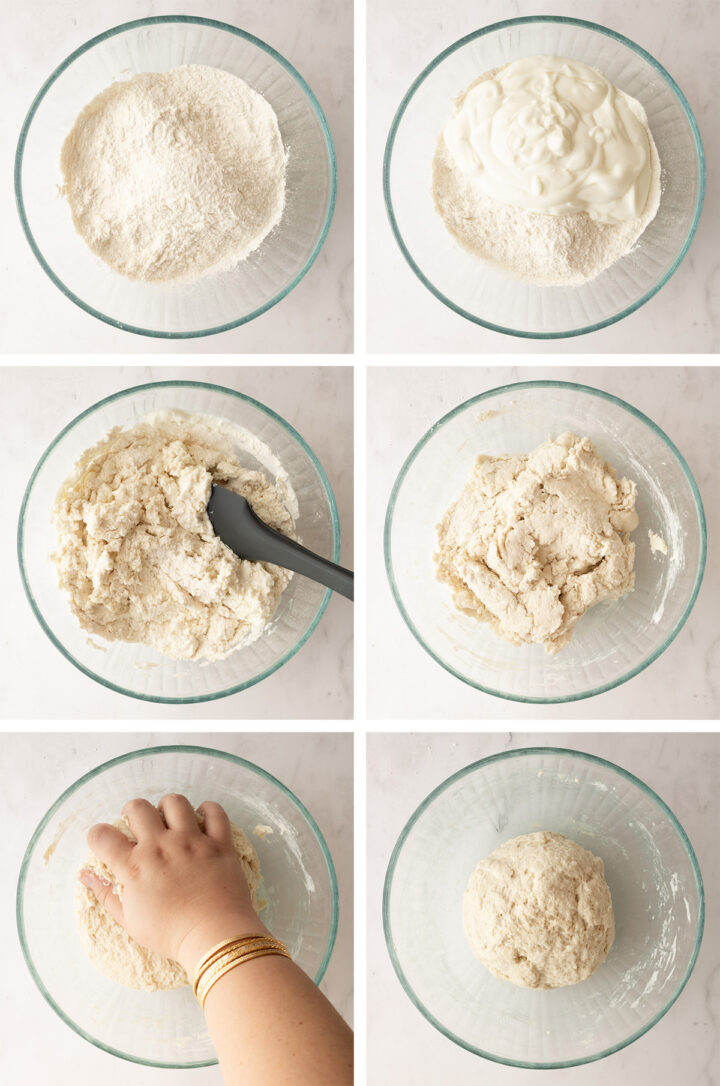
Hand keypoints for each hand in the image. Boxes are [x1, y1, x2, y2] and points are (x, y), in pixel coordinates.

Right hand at [79, 795, 266, 975]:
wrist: (214, 938)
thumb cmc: (170, 934)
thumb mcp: (129, 921)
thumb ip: (106, 894)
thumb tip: (84, 875)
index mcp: (135, 867)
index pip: (102, 835)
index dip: (97, 835)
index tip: (105, 843)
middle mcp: (161, 847)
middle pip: (138, 808)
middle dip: (132, 812)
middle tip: (138, 826)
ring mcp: (192, 841)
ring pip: (175, 802)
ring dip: (168, 808)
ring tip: (169, 821)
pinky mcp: (218, 842)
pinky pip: (215, 811)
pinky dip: (207, 811)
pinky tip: (201, 821)